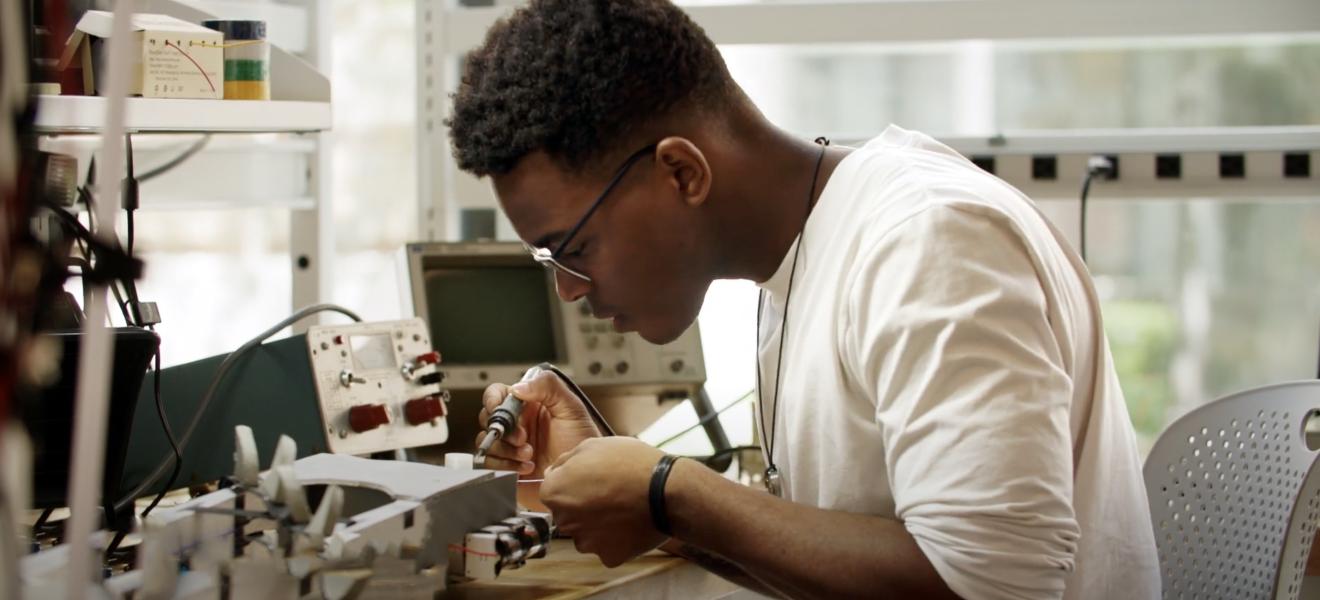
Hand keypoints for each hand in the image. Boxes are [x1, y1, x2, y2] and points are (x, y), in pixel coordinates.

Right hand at [476, 370, 600, 476]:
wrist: (586, 475)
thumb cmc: (581, 441)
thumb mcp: (571, 407)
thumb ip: (548, 387)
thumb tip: (518, 388)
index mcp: (527, 404)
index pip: (497, 393)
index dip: (492, 400)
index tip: (498, 408)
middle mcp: (515, 423)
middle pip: (487, 418)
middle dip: (503, 429)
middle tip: (523, 438)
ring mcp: (510, 445)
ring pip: (486, 441)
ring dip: (507, 449)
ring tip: (529, 455)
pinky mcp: (507, 466)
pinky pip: (489, 463)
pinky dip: (505, 465)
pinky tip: (526, 467)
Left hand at [541, 437, 669, 566]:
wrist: (665, 490)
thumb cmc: (630, 464)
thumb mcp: (593, 445)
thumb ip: (565, 461)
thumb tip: (554, 470)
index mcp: (555, 493)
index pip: (551, 491)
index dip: (572, 482)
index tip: (590, 479)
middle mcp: (564, 521)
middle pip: (567, 514)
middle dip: (582, 505)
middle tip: (608, 492)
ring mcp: (586, 542)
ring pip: (585, 533)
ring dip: (597, 524)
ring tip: (621, 507)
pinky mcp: (608, 556)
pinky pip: (607, 547)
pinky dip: (616, 539)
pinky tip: (630, 522)